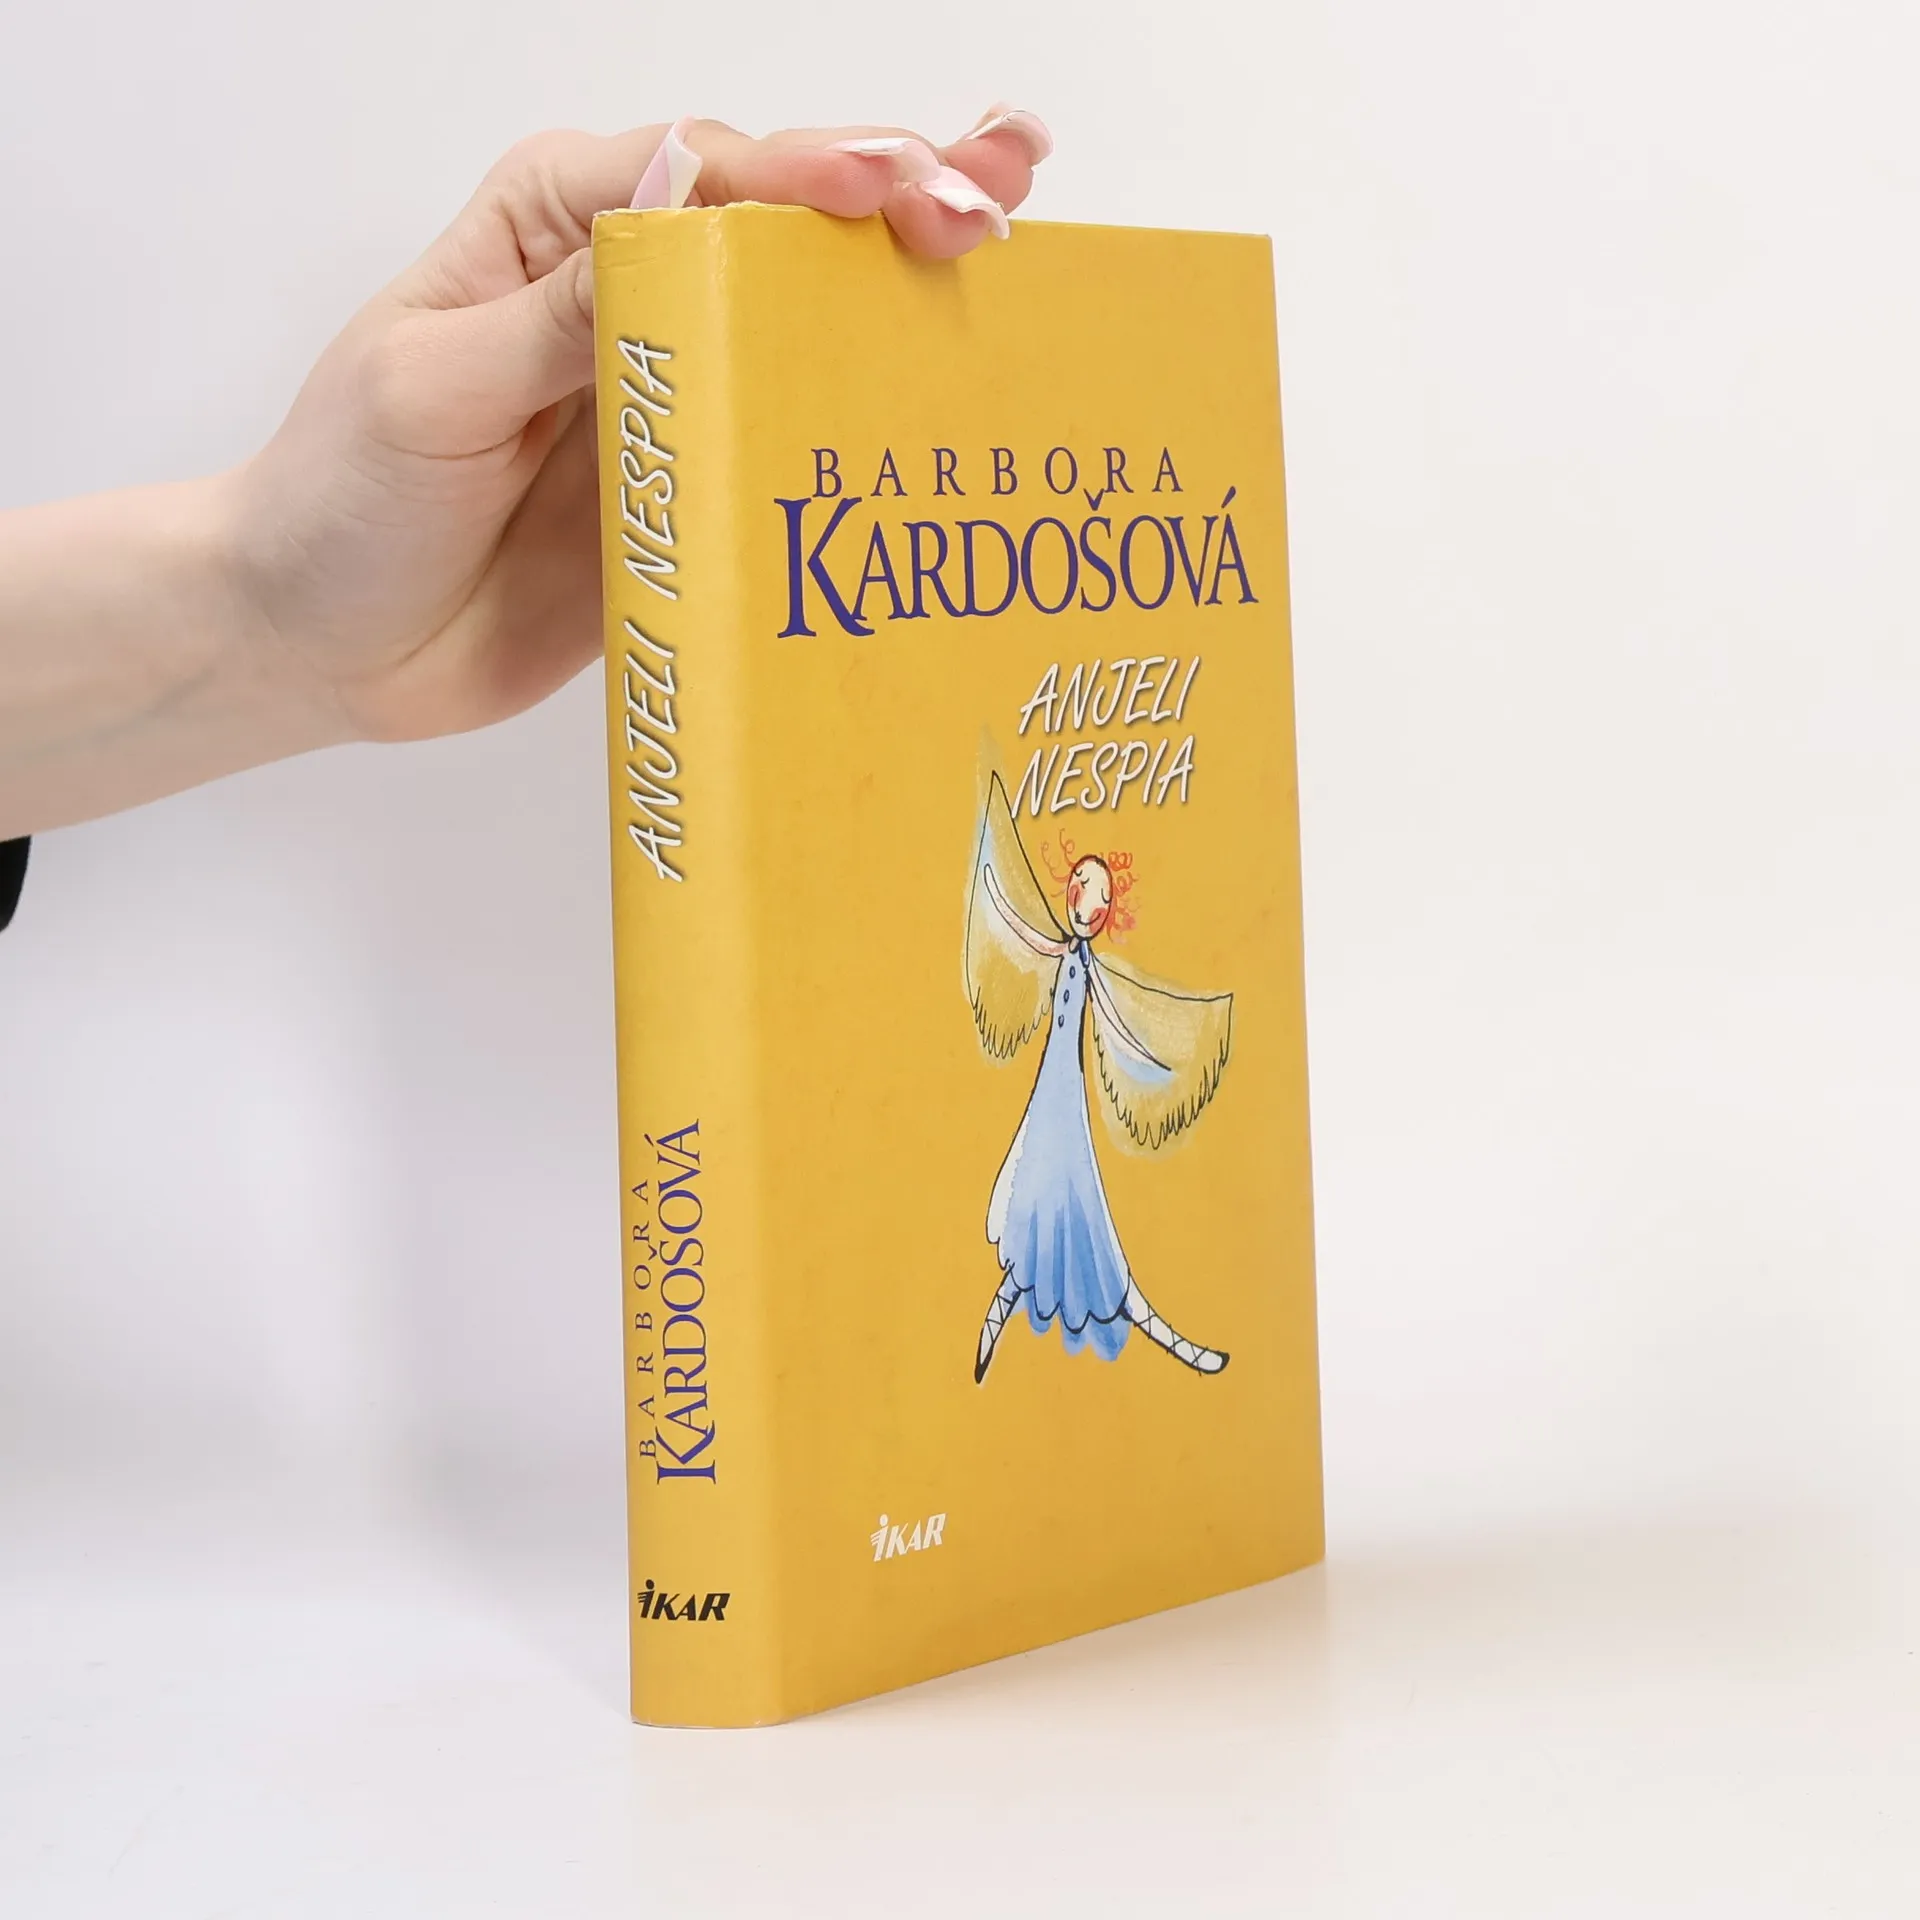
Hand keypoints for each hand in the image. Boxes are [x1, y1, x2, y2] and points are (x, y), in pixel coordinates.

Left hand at [231, 114, 1047, 744]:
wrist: (322, 645)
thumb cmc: (345, 496)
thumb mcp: (433, 385)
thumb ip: (560, 304)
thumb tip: (683, 180)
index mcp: (565, 228)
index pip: (713, 174)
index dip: (819, 174)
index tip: (904, 189)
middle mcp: (638, 297)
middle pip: (792, 231)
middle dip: (906, 198)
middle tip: (1006, 192)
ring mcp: (681, 400)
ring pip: (816, 333)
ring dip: (915, 300)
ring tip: (1015, 260)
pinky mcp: (700, 498)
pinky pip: (799, 460)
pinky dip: (878, 438)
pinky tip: (954, 419)